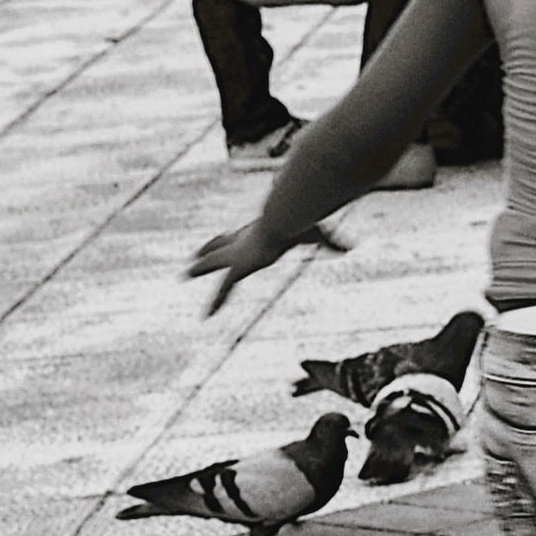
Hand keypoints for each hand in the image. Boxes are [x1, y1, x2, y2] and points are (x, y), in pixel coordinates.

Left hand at [184, 216, 349, 315]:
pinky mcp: (237, 269)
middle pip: (220, 246)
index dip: (229, 238)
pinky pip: (223, 290)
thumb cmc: (298, 224)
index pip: (239, 236)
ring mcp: (236, 256)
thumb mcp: (317, 235)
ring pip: (213, 265)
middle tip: (194, 257)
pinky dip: (216, 303)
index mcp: (257, 233)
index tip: (223, 238)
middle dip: (208, 250)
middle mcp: (242, 243)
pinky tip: (207, 316)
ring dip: (199, 270)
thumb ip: (331, 243)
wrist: (283, 219)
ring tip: (184, 274)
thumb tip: (351, 248)